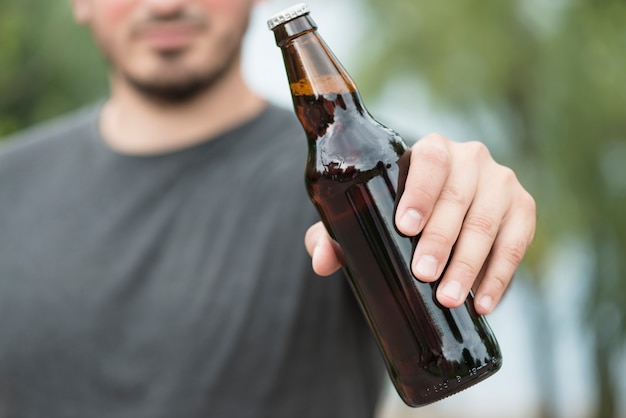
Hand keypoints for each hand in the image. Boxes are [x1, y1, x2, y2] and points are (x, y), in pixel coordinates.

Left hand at [304, 133, 535, 314]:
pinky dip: (500, 275)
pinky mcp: (523, 209)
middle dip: (442, 239)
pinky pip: (517, 242)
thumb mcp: (367, 217)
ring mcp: (501, 182)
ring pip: (489, 222)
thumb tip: (322, 259)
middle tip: (424, 274)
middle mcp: (471, 158)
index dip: (421, 192)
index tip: (406, 227)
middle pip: (460, 196)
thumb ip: (338, 232)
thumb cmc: (398, 212)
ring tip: (449, 298)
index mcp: (432, 151)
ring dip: (470, 263)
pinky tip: (483, 303)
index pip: (430, 161)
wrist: (442, 212)